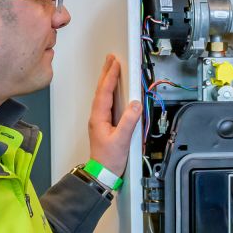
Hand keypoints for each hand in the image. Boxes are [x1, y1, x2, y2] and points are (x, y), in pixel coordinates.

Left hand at [86, 54, 142, 176]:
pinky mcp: (105, 124)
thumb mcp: (121, 140)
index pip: (104, 92)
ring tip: (112, 69)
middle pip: (101, 90)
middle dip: (106, 73)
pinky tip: (113, 90)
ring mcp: (100, 120)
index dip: (110, 77)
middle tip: (111, 59)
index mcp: (98, 118)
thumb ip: (129, 122)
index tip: (115, 64)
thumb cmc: (108, 159)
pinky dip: (110, 92)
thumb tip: (135, 105)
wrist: (102, 172)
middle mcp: (97, 117)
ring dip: (107, 81)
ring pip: (103, 95)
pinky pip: (106, 102)